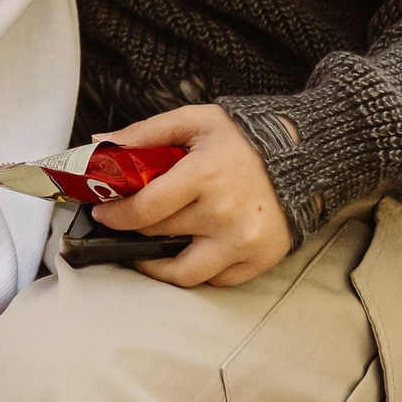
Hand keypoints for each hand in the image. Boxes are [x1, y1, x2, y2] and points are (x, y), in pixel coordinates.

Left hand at [90, 105, 294, 288]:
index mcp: (204, 175)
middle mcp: (223, 214)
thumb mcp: (194, 121)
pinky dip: (198, 270)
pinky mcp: (260, 260)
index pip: (143, 210)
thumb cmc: (243, 137)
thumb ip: (144, 133)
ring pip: (183, 274)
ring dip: (158, 265)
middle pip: (158, 236)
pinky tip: (189, 250)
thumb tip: (98, 145)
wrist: (304, 155)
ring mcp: (243, 242)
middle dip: (133, 230)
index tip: (102, 212)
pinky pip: (216, 281)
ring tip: (148, 250)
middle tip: (125, 222)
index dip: (114, 215)